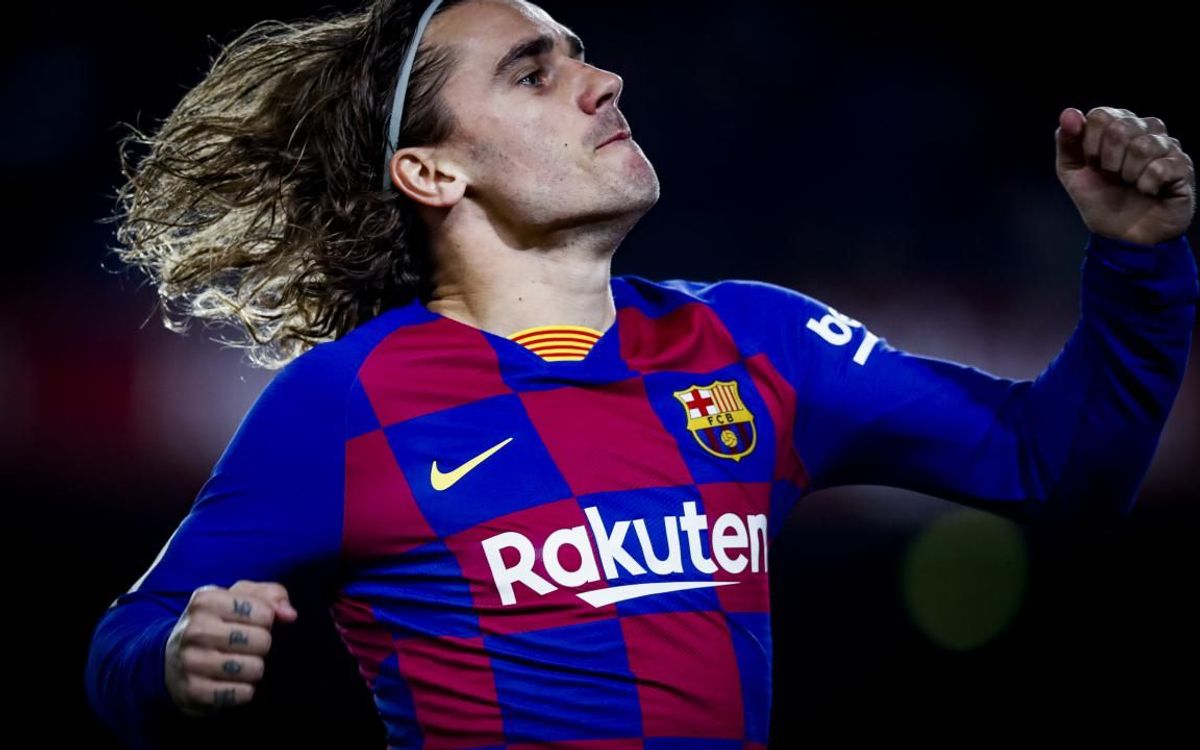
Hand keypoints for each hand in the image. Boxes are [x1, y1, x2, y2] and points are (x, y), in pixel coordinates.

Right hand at [164, 580, 297, 716]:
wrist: (171, 659)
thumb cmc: (217, 623)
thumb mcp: (239, 598)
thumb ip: (271, 596)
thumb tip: (290, 615)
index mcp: (206, 600)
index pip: (263, 612)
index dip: (266, 619)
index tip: (253, 623)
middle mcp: (194, 629)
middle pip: (262, 641)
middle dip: (262, 645)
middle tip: (247, 646)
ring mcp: (190, 661)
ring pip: (253, 668)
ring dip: (254, 668)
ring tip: (241, 663)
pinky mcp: (192, 691)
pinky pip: (241, 693)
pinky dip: (244, 690)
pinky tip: (233, 682)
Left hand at [1055, 106, 1194, 244]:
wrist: (1124, 235)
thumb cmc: (1100, 200)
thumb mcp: (1072, 173)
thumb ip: (1067, 142)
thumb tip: (1068, 113)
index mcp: (1117, 126)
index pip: (1101, 115)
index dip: (1090, 144)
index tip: (1093, 164)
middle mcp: (1145, 130)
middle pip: (1122, 127)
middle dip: (1108, 160)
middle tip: (1112, 176)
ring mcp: (1167, 146)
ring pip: (1143, 146)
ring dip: (1128, 174)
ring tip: (1131, 184)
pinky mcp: (1183, 166)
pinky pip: (1160, 168)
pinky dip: (1147, 185)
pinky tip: (1148, 191)